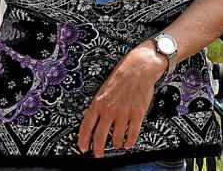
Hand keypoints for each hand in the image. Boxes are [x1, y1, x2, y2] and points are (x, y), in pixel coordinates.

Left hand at [78, 43, 165, 157]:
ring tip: (116, 145)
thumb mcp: (104, 88)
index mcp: (98, 103)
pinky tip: (128, 143)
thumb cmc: (122, 75)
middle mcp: (110, 110)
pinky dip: (130, 141)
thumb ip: (98, 105)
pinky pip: (132, 133)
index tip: (83, 147)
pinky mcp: (137, 113)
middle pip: (100, 137)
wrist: (139, 67)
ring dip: (115, 144)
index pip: (86, 127)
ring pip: (116, 138)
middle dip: (98, 149)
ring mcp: (124, 112)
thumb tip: (92, 118)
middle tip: (98, 153)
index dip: (83, 141)